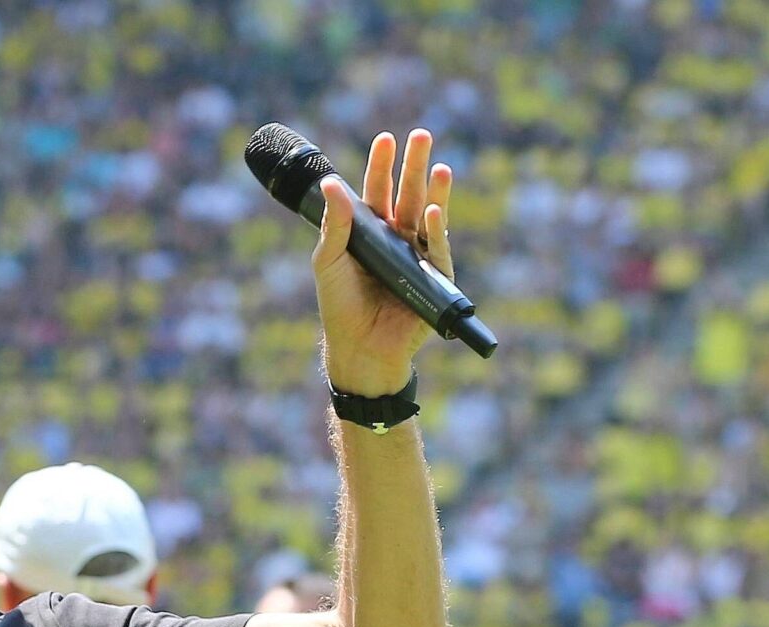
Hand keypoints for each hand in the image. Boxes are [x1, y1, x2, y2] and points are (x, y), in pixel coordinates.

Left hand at [315, 130, 455, 395]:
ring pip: (428, 215)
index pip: (378, 191)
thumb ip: (334, 225)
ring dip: (435, 191)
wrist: (357, 349)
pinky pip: (437, 249)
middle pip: (408, 195)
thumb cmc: (340, 307)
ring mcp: (417, 255)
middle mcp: (397, 238)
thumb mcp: (329, 262)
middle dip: (414, 166)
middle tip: (420, 135)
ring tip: (439, 166)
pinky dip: (436, 230)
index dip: (381, 166)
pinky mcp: (433, 278)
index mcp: (371, 231)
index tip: (385, 140)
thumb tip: (331, 184)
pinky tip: (435, 211)